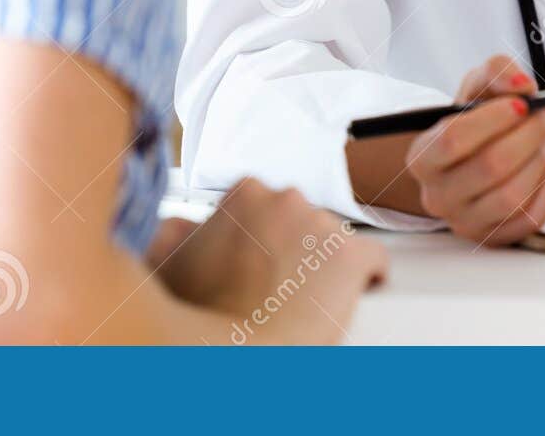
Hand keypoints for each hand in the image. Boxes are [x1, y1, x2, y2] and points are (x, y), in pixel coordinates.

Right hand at [149, 178, 387, 343]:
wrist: (235, 351)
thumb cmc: (200, 312)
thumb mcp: (170, 259)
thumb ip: (175, 231)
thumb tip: (179, 226)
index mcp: (246, 193)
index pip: (268, 207)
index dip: (263, 241)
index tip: (258, 265)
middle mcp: (287, 199)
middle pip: (302, 222)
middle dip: (293, 251)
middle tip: (277, 289)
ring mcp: (323, 225)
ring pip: (334, 243)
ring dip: (324, 268)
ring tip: (304, 302)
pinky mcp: (353, 256)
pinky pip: (374, 261)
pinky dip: (368, 278)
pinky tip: (356, 294)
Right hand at [402, 54, 544, 243]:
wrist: (476, 156)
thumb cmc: (476, 121)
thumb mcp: (479, 85)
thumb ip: (498, 71)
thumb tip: (522, 85)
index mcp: (423, 157)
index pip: (453, 140)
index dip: (493, 119)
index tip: (522, 103)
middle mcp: (437, 196)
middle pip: (489, 168)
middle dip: (527, 136)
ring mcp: (465, 222)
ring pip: (512, 197)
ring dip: (538, 162)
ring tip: (542, 142)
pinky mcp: (495, 238)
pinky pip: (531, 219)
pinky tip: (544, 169)